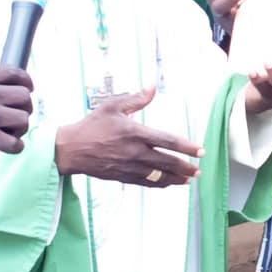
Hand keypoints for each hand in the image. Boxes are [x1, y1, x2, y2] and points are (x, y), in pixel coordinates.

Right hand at [0, 67, 33, 153]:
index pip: (17, 74)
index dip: (26, 84)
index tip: (26, 92)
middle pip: (25, 98)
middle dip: (23, 108)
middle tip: (13, 117)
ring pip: (24, 120)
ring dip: (19, 128)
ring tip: (7, 133)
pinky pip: (15, 144)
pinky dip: (15, 147)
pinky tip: (5, 146)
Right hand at [54, 85, 201, 185]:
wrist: (71, 149)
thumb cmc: (91, 126)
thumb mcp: (112, 106)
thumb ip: (136, 99)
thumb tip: (153, 87)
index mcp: (135, 132)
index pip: (168, 141)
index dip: (187, 147)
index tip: (200, 151)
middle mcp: (135, 152)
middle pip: (168, 162)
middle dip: (186, 167)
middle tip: (199, 169)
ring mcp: (130, 167)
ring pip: (159, 176)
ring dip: (177, 178)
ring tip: (190, 179)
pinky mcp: (123, 176)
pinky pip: (147, 182)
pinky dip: (160, 184)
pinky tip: (169, 183)